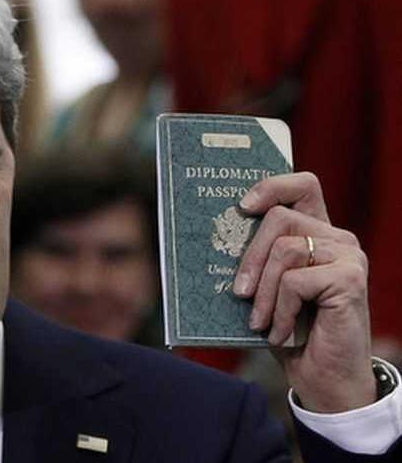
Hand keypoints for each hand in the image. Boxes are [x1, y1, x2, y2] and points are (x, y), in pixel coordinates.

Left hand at [233, 172, 375, 412]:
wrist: (322, 376)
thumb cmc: (288, 330)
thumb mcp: (264, 289)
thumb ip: (255, 259)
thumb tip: (211, 236)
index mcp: (316, 232)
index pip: (301, 185)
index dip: (271, 186)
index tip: (243, 206)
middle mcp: (337, 238)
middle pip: (280, 218)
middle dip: (249, 258)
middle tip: (238, 293)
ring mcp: (348, 256)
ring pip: (284, 251)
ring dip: (263, 292)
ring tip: (258, 321)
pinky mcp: (350, 278)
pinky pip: (295, 281)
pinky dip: (279, 310)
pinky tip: (278, 332)